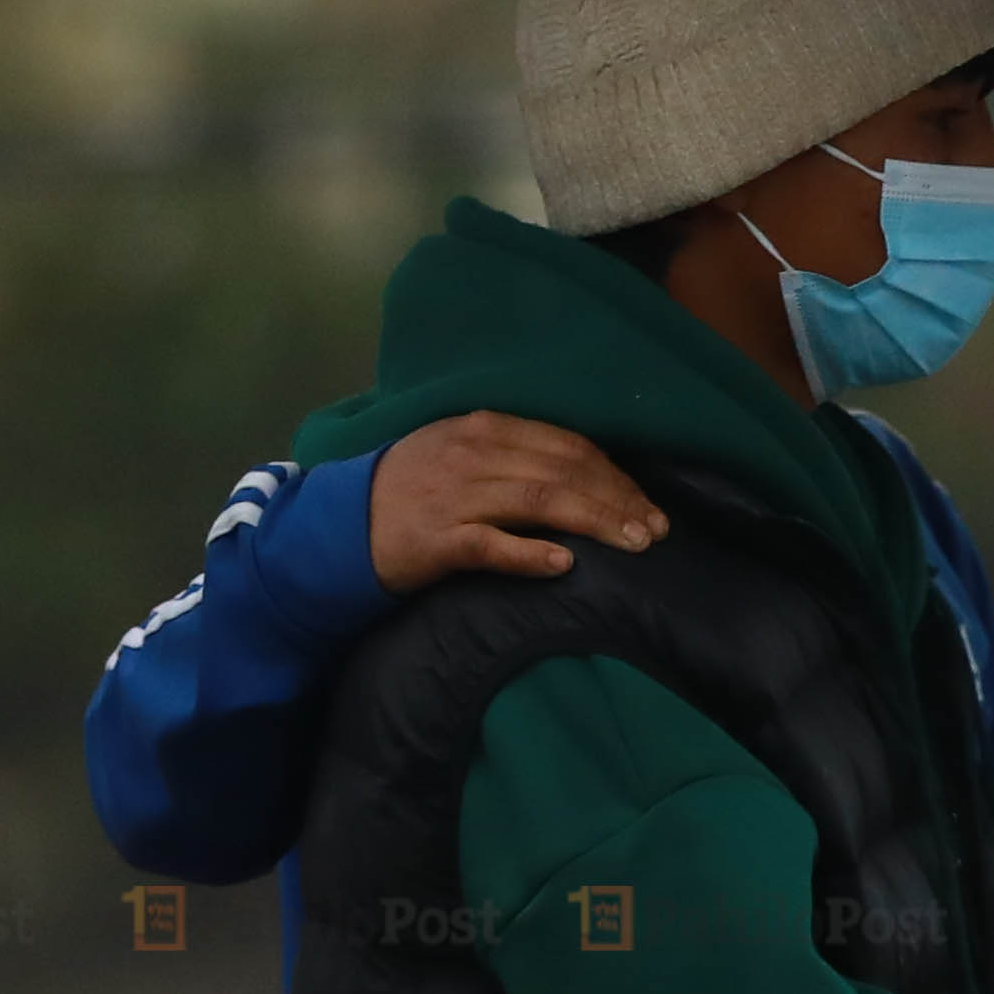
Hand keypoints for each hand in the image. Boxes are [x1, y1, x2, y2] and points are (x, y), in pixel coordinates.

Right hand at [365, 414, 663, 591]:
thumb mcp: (460, 453)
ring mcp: (455, 496)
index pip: (568, 445)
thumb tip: (584, 474)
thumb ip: (514, 454)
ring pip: (542, 502)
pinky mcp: (437, 540)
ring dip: (596, 522)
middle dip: (619, 500)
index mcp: (485, 428)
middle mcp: (474, 455)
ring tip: (634, 544)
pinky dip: (531, 554)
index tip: (648, 505)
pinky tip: (565, 565)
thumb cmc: (409, 490)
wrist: (338, 526)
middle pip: (565, 472)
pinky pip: (492, 546)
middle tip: (656, 530)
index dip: (615, 475)